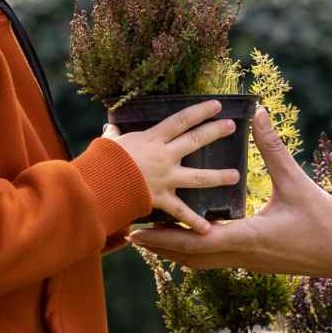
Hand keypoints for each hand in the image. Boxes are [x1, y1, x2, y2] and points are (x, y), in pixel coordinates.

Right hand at [104, 99, 238, 232]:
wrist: (96, 186)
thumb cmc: (101, 161)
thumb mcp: (108, 143)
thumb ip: (113, 135)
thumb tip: (109, 127)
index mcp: (152, 139)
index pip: (181, 120)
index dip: (199, 111)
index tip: (216, 104)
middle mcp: (163, 157)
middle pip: (194, 141)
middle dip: (215, 132)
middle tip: (231, 126)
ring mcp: (164, 179)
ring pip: (197, 177)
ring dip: (218, 177)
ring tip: (235, 176)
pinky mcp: (160, 199)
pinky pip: (180, 212)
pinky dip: (193, 221)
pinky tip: (209, 228)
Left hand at [129, 108, 331, 277]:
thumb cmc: (323, 222)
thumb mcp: (296, 181)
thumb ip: (274, 149)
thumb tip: (260, 116)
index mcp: (246, 237)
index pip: (195, 240)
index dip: (165, 236)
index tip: (140, 229)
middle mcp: (242, 255)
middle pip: (191, 257)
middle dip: (162, 247)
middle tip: (136, 236)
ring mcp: (249, 262)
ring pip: (204, 262)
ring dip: (179, 251)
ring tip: (158, 237)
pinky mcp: (258, 262)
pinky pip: (219, 260)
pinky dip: (200, 252)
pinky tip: (197, 239)